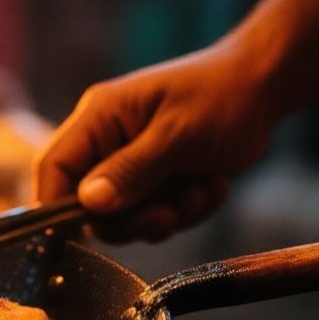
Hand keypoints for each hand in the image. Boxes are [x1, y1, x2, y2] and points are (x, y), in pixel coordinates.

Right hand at [33, 43, 284, 241]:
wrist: (264, 88)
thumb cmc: (220, 96)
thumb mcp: (177, 134)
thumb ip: (131, 169)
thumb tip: (88, 204)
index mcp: (100, 118)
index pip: (54, 167)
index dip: (58, 206)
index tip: (85, 231)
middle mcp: (108, 142)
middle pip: (89, 205)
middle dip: (132, 218)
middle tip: (168, 215)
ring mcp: (132, 163)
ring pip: (127, 217)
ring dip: (167, 215)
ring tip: (200, 190)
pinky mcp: (158, 180)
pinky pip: (157, 215)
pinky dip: (187, 210)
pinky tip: (212, 184)